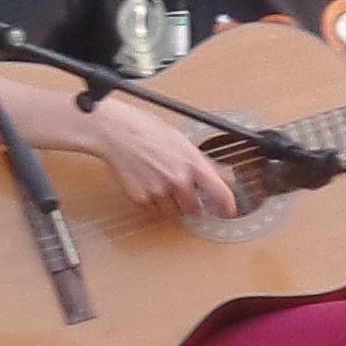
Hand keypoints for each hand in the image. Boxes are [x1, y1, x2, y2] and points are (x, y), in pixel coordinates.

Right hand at [83, 93, 235, 218]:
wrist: (117, 133)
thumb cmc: (148, 131)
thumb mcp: (183, 142)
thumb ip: (206, 163)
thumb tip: (226, 175)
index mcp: (192, 163)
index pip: (220, 193)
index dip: (227, 207)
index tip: (228, 212)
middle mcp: (178, 179)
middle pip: (196, 209)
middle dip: (193, 204)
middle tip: (184, 192)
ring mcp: (159, 191)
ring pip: (175, 214)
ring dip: (173, 205)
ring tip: (163, 185)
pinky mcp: (141, 199)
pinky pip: (154, 211)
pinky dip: (154, 204)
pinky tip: (150, 185)